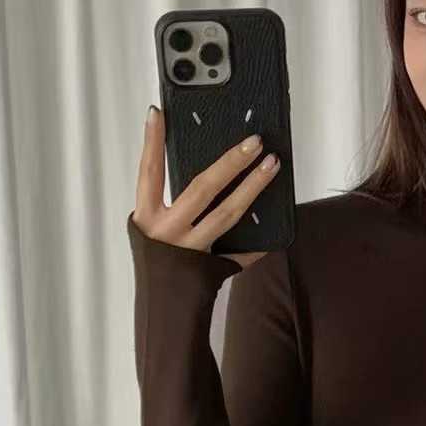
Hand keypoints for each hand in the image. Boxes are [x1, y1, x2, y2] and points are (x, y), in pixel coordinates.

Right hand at [131, 106, 279, 268]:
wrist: (162, 312)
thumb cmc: (159, 264)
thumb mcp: (153, 231)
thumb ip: (172, 204)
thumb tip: (211, 171)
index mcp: (147, 218)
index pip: (149, 172)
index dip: (151, 143)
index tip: (159, 114)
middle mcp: (167, 232)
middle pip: (202, 189)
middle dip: (231, 162)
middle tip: (254, 142)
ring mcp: (191, 250)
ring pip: (228, 214)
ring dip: (253, 187)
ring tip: (272, 166)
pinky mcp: (212, 268)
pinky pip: (241, 252)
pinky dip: (259, 241)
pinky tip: (277, 229)